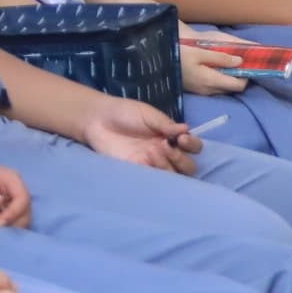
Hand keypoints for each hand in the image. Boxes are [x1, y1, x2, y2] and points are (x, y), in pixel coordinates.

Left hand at [78, 92, 195, 173]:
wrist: (98, 120)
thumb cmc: (125, 113)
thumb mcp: (148, 114)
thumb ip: (166, 124)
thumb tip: (186, 129)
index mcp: (171, 137)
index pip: (192, 147)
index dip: (192, 146)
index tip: (182, 139)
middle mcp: (165, 152)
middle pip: (187, 166)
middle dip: (181, 159)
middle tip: (165, 147)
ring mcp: (152, 164)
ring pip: (172, 175)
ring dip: (166, 164)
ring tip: (151, 151)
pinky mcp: (137, 172)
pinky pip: (153, 179)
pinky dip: (153, 173)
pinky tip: (144, 161)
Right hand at [179, 40, 249, 97]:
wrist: (160, 60)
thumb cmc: (180, 53)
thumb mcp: (201, 52)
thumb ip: (222, 58)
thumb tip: (241, 61)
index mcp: (211, 80)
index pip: (239, 86)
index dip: (247, 76)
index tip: (250, 64)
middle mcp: (208, 90)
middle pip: (233, 88)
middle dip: (240, 76)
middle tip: (243, 61)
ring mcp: (202, 91)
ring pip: (224, 88)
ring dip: (230, 78)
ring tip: (232, 62)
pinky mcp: (197, 89)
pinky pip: (215, 87)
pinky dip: (221, 78)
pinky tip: (218, 67)